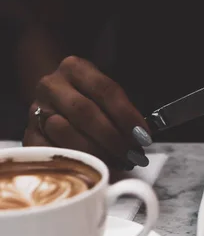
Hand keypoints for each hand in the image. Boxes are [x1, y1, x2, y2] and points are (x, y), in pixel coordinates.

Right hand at [23, 56, 152, 168]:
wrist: (54, 101)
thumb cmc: (91, 101)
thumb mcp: (106, 95)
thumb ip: (122, 111)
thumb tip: (142, 137)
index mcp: (75, 68)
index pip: (105, 90)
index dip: (127, 116)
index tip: (144, 137)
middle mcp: (51, 85)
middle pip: (85, 112)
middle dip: (114, 138)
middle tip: (133, 155)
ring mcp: (36, 109)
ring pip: (65, 131)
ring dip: (96, 152)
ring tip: (117, 163)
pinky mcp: (28, 134)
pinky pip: (50, 150)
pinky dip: (74, 161)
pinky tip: (92, 167)